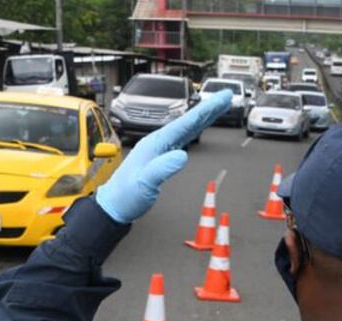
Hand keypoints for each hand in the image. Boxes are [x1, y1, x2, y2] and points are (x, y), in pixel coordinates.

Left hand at [95, 90, 232, 223]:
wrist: (115, 204)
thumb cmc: (127, 195)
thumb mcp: (145, 184)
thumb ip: (161, 169)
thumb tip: (182, 155)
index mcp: (156, 143)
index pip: (185, 123)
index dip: (205, 111)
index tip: (220, 99)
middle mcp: (159, 141)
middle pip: (188, 121)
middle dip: (208, 108)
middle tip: (226, 96)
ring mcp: (160, 148)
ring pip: (187, 128)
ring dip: (203, 117)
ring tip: (218, 107)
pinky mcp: (162, 156)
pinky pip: (183, 138)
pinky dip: (195, 129)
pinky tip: (200, 126)